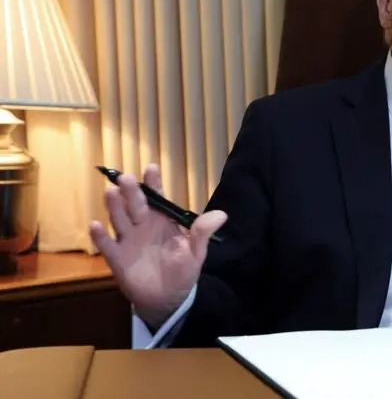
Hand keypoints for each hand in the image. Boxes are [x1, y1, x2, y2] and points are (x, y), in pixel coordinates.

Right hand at [89, 164, 225, 329]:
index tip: (151, 168)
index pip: (157, 197)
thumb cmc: (182, 270)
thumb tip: (221, 215)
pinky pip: (107, 245)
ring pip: (119, 219)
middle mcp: (142, 226)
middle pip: (135, 205)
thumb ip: (203, 232)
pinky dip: (100, 236)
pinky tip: (95, 225)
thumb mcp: (196, 252)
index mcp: (162, 220)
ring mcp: (128, 240)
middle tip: (126, 178)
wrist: (169, 298)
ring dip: (114, 206)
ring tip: (111, 192)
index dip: (154, 183)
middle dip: (131, 191)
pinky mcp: (117, 258)